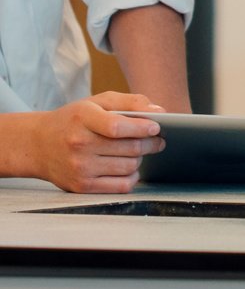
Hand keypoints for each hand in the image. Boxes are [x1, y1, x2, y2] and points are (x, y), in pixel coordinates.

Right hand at [28, 91, 165, 193]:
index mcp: (83, 119)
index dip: (142, 128)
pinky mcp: (81, 186)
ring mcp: (80, 168)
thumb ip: (131, 102)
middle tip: (157, 139)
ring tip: (139, 151)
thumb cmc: (74, 120)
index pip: (118, 127)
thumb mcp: (98, 102)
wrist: (39, 145)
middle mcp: (79, 144)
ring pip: (129, 166)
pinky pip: (121, 186)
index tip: (156, 127)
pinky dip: (132, 177)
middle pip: (130, 148)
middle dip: (150, 143)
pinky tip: (129, 167)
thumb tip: (160, 112)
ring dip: (141, 159)